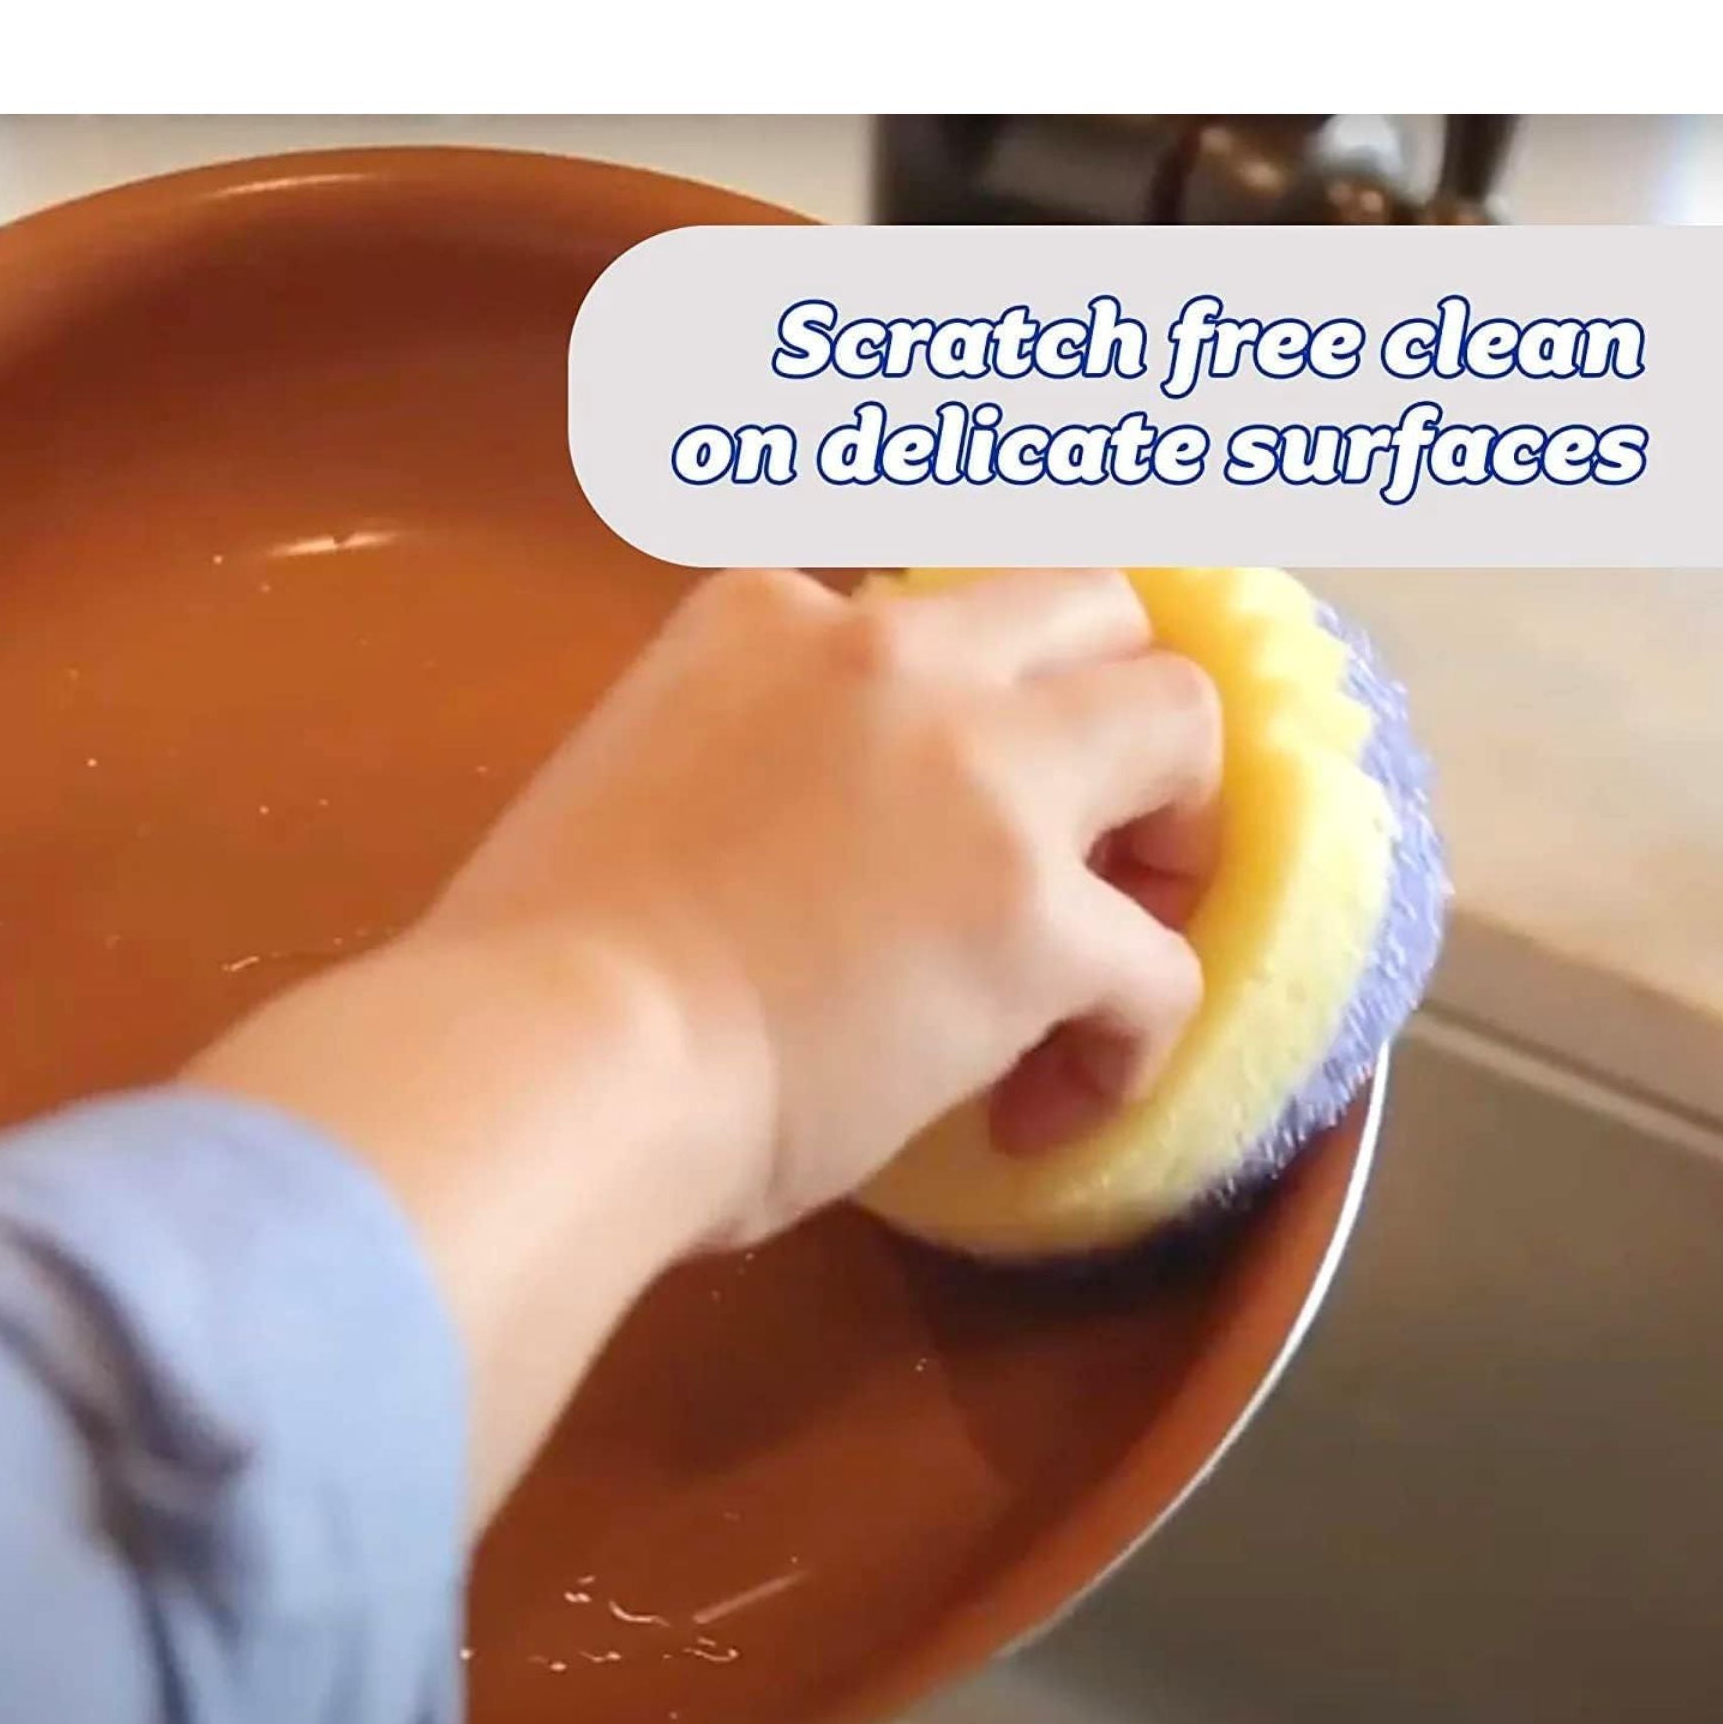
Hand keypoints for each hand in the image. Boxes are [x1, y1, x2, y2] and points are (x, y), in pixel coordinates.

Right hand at [430, 568, 1221, 1244]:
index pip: (937, 617)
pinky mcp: (1036, 916)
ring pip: (1182, 724)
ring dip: (1176, 840)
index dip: (975, 714)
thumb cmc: (539, 966)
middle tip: (1095, 848)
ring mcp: (981, 773)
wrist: (549, 1063)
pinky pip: (1161, 966)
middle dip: (1119, 721)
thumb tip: (816, 847)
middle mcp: (894, 653)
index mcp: (769, 617)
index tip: (965, 804)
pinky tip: (1047, 1113)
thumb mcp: (640, 781)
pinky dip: (1130, 1044)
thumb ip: (749, 759)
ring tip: (1114, 962)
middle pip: (1097, 610)